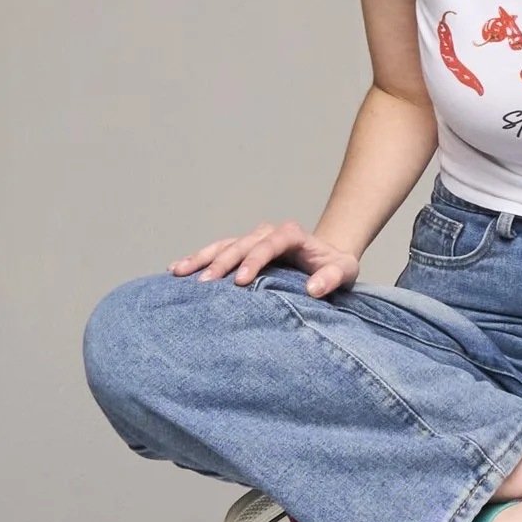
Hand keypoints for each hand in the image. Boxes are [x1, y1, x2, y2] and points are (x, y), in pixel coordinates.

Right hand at [172, 220, 359, 299]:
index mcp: (292, 234)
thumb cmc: (334, 268)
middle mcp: (268, 233)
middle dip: (222, 262)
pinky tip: (177, 268)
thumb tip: (313, 288)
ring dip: (201, 258)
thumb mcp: (344, 272)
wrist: (326, 262)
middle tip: (204, 283)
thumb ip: (331, 278)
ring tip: (178, 272)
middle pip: (242, 244)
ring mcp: (253, 239)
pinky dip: (198, 259)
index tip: (240, 281)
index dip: (254, 260)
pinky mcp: (242, 250)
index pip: (270, 243)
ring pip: (224, 245)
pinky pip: (217, 251)